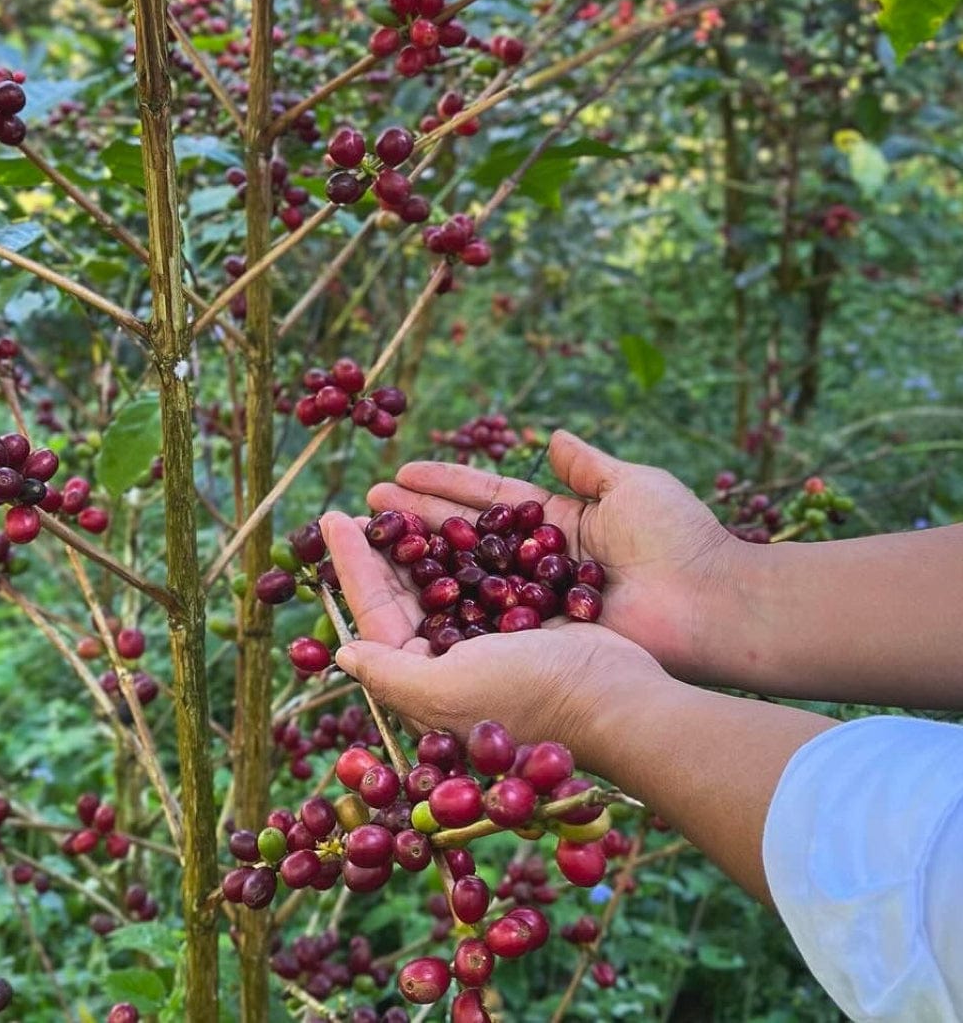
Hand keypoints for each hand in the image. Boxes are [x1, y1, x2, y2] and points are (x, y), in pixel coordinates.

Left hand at [320, 510, 671, 756]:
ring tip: (398, 499)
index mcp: (425, 684)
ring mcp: (487, 640)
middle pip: (404, 593)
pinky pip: (481, 572)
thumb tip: (341, 651)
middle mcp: (450, 664)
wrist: (615, 697)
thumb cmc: (530, 697)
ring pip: (440, 577)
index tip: (332, 517)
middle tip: (362, 502)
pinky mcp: (521, 620)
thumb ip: (388, 672)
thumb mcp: (447, 689)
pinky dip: (464, 543)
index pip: (374, 613)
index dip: (352, 564)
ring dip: (418, 538)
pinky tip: (451, 514)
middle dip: (380, 547)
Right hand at [366, 429, 753, 683]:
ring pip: (463, 577)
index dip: (445, 485)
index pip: (488, 501)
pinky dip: (442, 607)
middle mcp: (536, 566)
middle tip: (364, 505)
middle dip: (414, 520)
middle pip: (463, 538)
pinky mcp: (538, 636)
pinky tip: (400, 593)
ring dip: (415, 558)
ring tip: (367, 539)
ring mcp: (534, 603)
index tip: (401, 471)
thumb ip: (587, 465)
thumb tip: (552, 437)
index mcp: (558, 526)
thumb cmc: (679, 540)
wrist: (710, 602)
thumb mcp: (631, 486)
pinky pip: (482, 617)